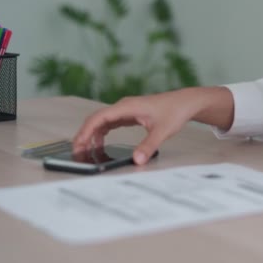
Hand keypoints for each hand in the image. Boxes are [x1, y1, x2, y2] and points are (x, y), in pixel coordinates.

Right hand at [73, 87, 233, 164]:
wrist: (186, 102)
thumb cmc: (175, 111)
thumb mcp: (162, 131)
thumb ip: (149, 146)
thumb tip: (137, 160)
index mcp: (127, 106)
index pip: (99, 118)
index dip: (86, 131)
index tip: (79, 145)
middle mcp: (123, 106)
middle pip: (96, 119)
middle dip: (84, 135)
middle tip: (77, 153)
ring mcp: (126, 109)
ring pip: (102, 121)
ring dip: (92, 135)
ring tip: (86, 152)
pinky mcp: (130, 114)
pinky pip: (110, 123)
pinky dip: (102, 133)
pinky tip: (100, 145)